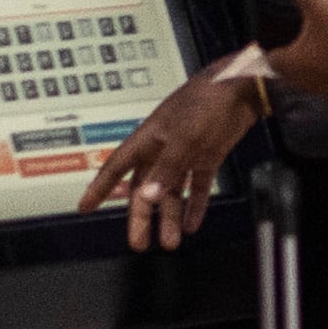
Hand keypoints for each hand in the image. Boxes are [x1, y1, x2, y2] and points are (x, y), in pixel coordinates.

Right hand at [82, 71, 267, 248]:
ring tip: (169, 241)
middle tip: (139, 241)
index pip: (116, 167)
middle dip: (141, 216)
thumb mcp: (183, 137)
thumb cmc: (207, 100)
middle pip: (145, 189)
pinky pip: (195, 187)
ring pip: (171, 192)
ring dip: (169, 217)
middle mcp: (163, 148)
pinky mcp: (206, 156)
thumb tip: (149, 197)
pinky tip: (191, 223)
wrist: (242, 87)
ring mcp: (185, 153)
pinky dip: (194, 206)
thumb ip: (167, 168)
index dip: (99, 187)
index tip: (86, 206)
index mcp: (148, 139)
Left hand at [271, 0, 327, 106]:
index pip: (272, 58)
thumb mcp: (322, 1)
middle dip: (300, 52)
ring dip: (322, 61)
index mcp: (294, 65)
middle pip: (296, 69)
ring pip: (319, 76)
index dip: (275, 43)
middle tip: (308, 32)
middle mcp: (309, 84)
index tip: (282, 31)